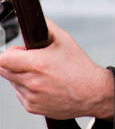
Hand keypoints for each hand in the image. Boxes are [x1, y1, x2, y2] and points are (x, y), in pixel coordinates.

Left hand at [0, 18, 114, 119]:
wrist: (91, 92)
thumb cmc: (80, 68)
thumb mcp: (65, 40)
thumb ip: (46, 27)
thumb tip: (33, 22)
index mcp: (38, 64)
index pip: (4, 59)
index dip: (11, 52)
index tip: (19, 51)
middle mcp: (32, 82)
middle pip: (4, 70)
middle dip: (14, 62)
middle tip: (31, 59)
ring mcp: (31, 97)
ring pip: (12, 82)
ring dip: (20, 75)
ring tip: (40, 72)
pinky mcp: (33, 107)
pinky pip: (20, 94)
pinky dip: (26, 87)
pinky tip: (43, 83)